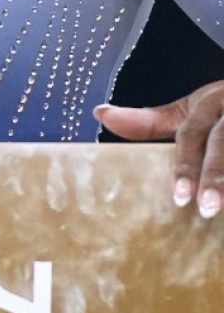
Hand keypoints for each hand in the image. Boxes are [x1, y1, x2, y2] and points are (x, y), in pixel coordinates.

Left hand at [93, 80, 223, 218]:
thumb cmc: (223, 110)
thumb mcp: (191, 111)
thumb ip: (150, 120)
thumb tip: (100, 113)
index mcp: (212, 101)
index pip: (194, 133)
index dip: (185, 165)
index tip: (178, 197)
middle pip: (223, 143)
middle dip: (214, 176)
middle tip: (202, 210)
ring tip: (221, 211)